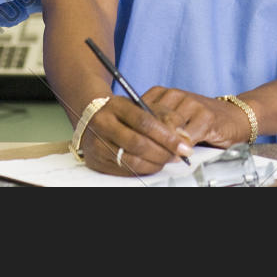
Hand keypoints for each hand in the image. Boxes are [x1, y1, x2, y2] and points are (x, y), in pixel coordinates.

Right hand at [78, 96, 193, 176]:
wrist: (92, 119)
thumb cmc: (123, 113)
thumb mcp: (143, 105)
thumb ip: (166, 117)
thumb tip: (183, 138)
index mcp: (116, 106)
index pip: (145, 122)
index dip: (167, 136)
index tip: (183, 146)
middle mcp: (102, 124)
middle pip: (138, 144)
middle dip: (163, 153)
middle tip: (178, 155)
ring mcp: (97, 145)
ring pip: (132, 161)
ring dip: (155, 163)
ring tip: (167, 159)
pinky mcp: (96, 162)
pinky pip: (125, 172)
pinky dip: (144, 170)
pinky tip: (153, 163)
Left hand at [142, 86, 249, 148]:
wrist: (236, 117)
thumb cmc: (201, 120)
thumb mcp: (174, 118)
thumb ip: (157, 124)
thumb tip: (133, 140)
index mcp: (163, 93)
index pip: (139, 111)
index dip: (137, 131)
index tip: (137, 145)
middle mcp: (176, 94)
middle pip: (152, 120)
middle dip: (151, 140)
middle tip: (152, 154)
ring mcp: (191, 103)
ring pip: (167, 128)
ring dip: (166, 145)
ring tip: (169, 154)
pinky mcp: (206, 116)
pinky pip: (186, 137)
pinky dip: (182, 148)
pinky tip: (184, 151)